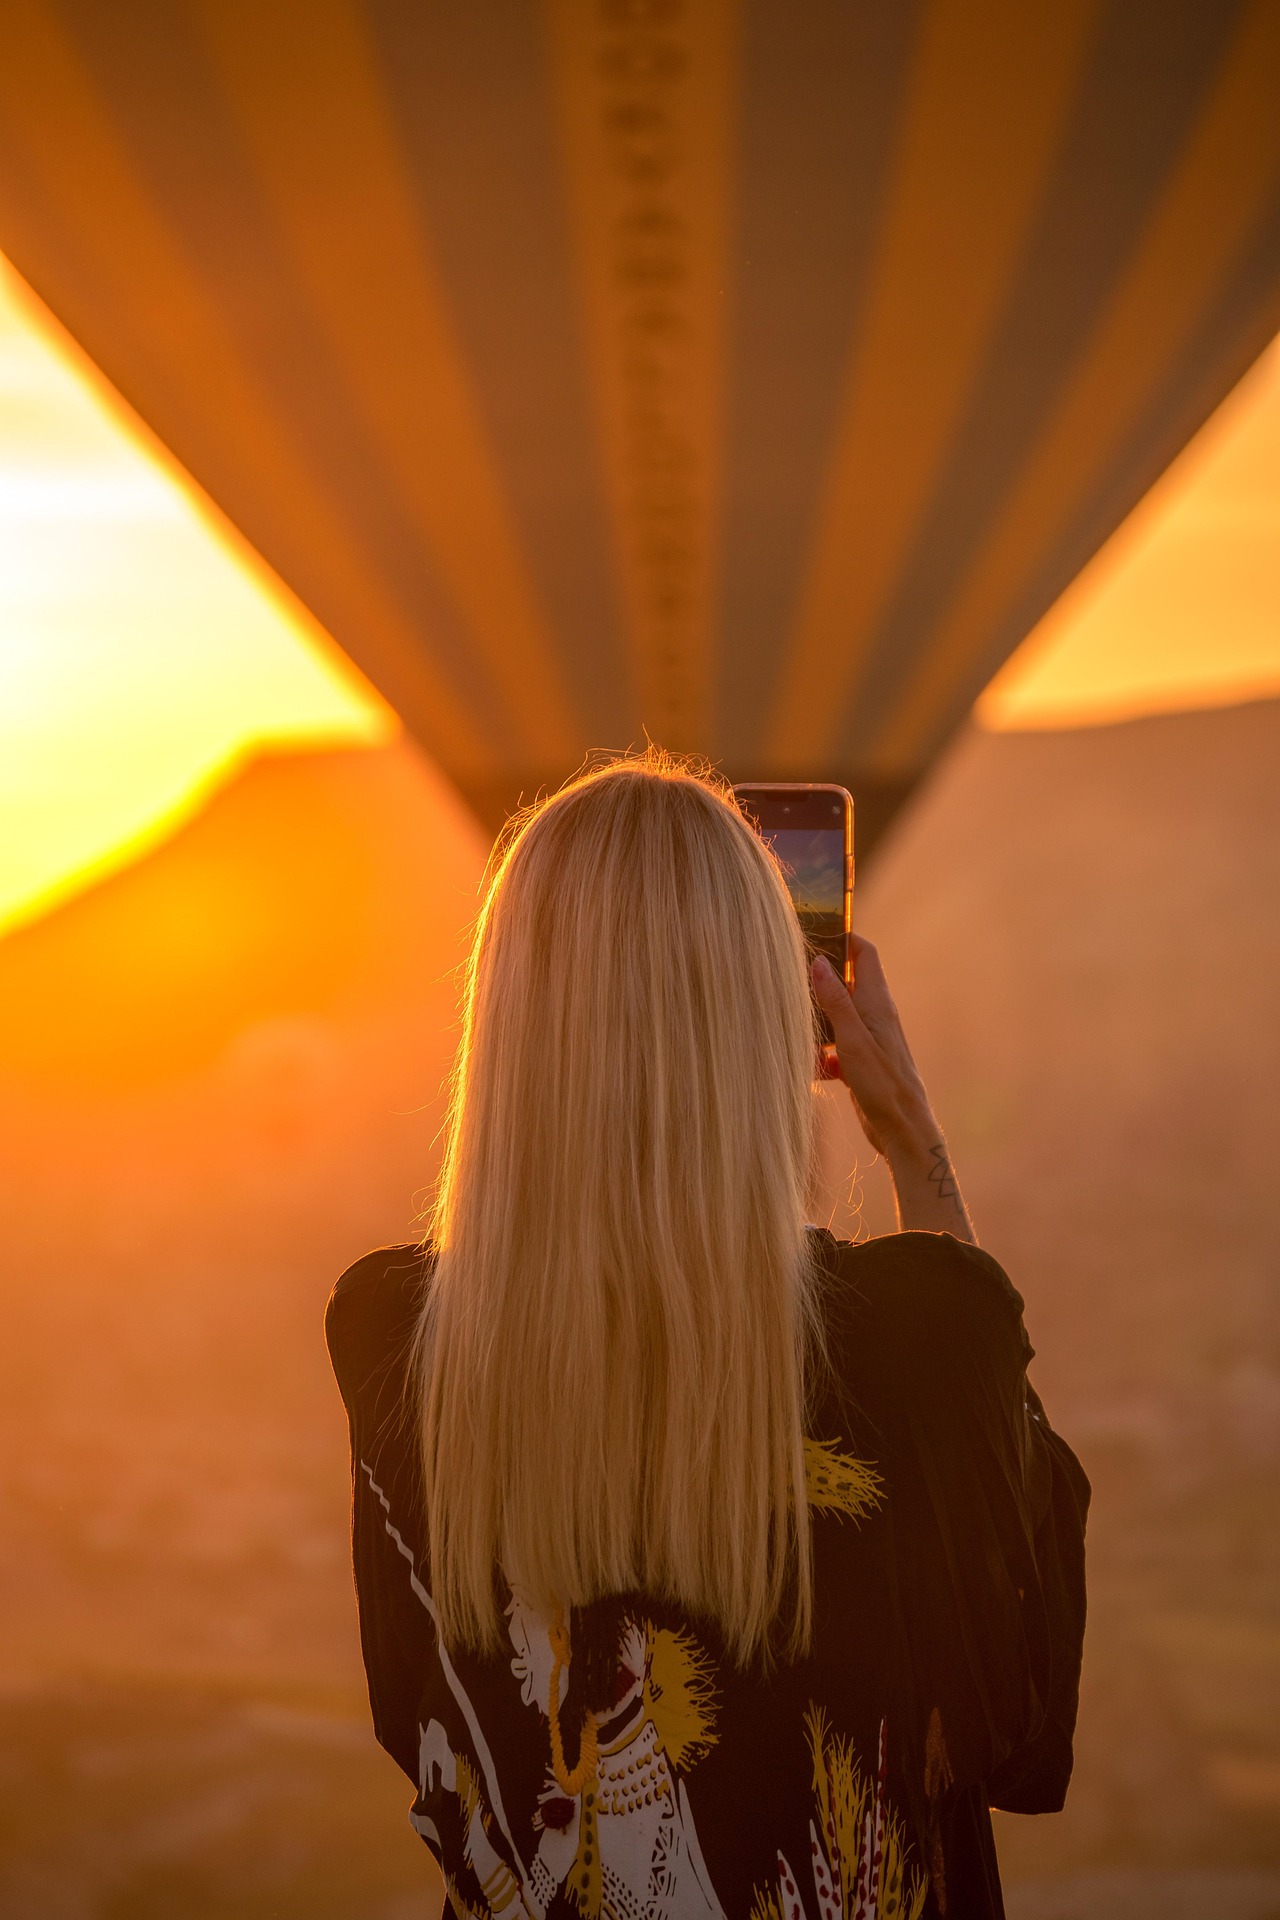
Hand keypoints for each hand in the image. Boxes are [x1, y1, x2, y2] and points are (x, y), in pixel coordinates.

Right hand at [811, 938, 932, 1158]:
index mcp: (876, 1003)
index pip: (864, 953)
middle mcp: (874, 1016)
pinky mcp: (860, 1063)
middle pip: (845, 982)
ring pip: (835, 1017)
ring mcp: (867, 1040)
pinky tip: (812, 1069)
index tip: (817, 929)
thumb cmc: (884, 1085)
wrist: (903, 1131)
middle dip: (820, 979)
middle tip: (789, 977)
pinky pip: (834, 1049)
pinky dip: (820, 1055)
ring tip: (793, 1027)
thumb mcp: (853, 1041)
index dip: (844, 937)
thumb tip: (819, 962)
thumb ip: (835, 1002)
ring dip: (815, 1021)